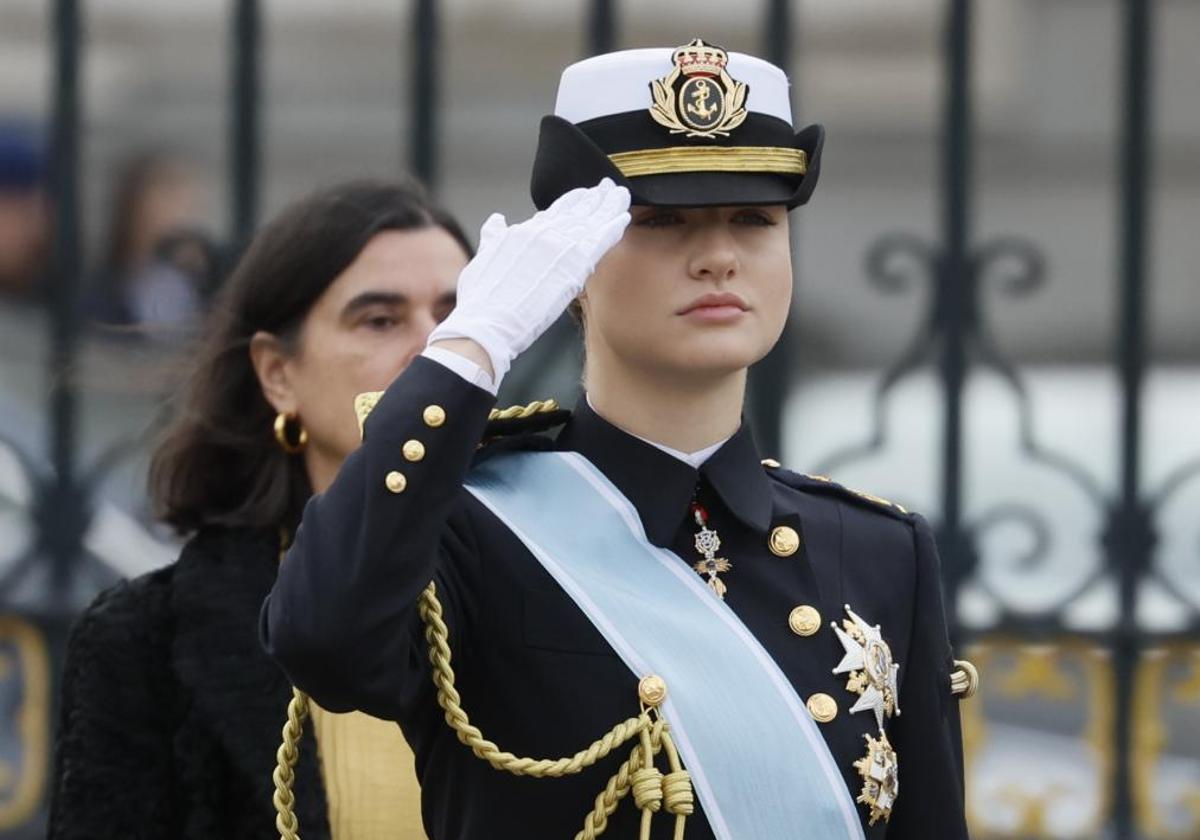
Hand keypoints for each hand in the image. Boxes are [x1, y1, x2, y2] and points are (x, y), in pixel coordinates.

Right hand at [427, 178, 630, 382]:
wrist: (487, 321)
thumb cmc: (481, 299)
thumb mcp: (483, 256)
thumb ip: (493, 235)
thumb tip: (497, 219)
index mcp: (524, 231)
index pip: (555, 211)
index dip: (572, 200)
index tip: (584, 194)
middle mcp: (544, 234)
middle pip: (576, 210)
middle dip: (593, 198)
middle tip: (607, 187)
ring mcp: (560, 247)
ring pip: (591, 219)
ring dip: (608, 205)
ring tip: (620, 194)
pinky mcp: (575, 266)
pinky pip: (600, 240)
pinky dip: (613, 227)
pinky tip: (623, 217)